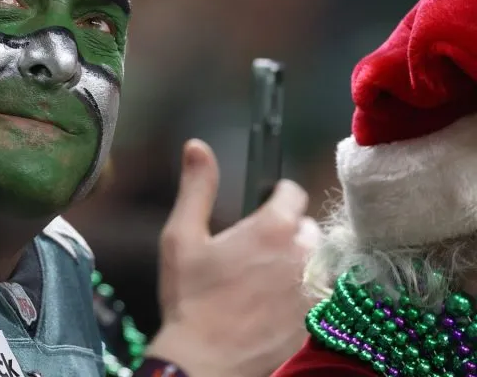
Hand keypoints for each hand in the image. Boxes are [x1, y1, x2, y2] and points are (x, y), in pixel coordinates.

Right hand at [146, 139, 320, 376]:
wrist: (206, 360)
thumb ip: (195, 187)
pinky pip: (320, 294)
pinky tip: (277, 304)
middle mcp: (304, 253)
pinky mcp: (318, 318)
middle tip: (256, 251)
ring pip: (317, 261)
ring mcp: (316, 289)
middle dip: (288, 232)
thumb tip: (197, 145)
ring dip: (299, 263)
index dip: (275, 197)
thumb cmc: (190, 297)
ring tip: (268, 279)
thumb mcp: (182, 236)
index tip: (259, 210)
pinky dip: (303, 293)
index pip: (293, 192)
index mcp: (273, 226)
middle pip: (307, 227)